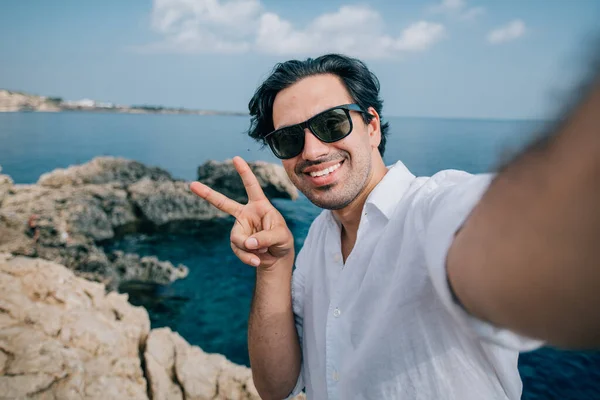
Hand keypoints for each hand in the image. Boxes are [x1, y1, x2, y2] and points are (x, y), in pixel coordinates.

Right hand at [190, 156, 294, 270]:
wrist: (277, 257)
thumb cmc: (282, 240)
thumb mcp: (281, 236)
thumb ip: (266, 237)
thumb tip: (247, 243)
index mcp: (259, 205)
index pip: (251, 186)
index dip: (244, 172)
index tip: (236, 158)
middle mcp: (246, 214)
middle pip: (224, 203)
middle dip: (208, 194)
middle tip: (192, 185)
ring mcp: (240, 229)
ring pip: (237, 238)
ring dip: (251, 247)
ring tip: (263, 250)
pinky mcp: (237, 243)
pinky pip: (238, 250)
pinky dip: (248, 257)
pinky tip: (257, 260)